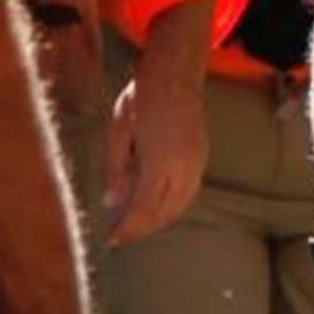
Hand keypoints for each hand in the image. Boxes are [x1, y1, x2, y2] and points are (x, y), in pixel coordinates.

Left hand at [104, 73, 206, 246]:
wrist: (174, 75)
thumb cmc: (140, 99)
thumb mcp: (117, 132)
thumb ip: (115, 170)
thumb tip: (111, 203)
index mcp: (159, 162)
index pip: (144, 208)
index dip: (128, 228)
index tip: (113, 238)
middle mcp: (183, 167)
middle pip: (164, 213)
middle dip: (142, 228)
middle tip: (122, 235)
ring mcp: (196, 163)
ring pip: (180, 206)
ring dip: (159, 220)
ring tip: (138, 225)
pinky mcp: (202, 157)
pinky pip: (189, 192)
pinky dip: (173, 206)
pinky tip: (158, 205)